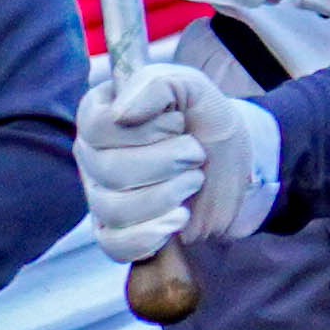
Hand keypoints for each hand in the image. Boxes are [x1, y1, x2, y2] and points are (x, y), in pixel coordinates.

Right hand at [80, 59, 272, 260]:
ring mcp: (100, 197)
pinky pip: (115, 245)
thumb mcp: (191, 87)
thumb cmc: (206, 122)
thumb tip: (120, 114)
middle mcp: (91, 156)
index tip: (178, 123)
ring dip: (166, 195)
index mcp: (99, 115)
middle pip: (108, 170)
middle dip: (165, 162)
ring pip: (113, 208)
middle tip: (196, 154)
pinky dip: (149, 236)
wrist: (237, 166)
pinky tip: (179, 219)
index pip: (97, 127)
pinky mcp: (118, 232)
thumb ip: (156, 85)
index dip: (145, 129)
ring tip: (194, 181)